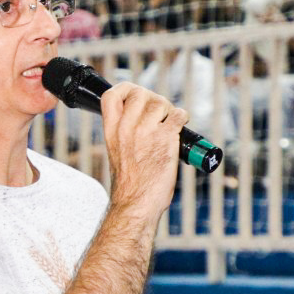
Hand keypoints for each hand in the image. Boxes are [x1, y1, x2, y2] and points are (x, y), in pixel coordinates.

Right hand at [100, 83, 185, 221]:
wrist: (136, 204)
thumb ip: (125, 133)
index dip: (125, 89)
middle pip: (139, 93)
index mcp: (112, 131)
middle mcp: (127, 128)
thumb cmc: (129, 185)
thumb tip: (143, 118)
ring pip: (161, 103)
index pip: (111, 96)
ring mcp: (146, 133)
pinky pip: (178, 115)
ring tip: (169, 122)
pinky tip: (180, 126)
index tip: (134, 94)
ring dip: (169, 110)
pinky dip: (182, 117)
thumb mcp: (116, 152)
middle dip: (152, 98)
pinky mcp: (166, 140)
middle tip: (159, 111)